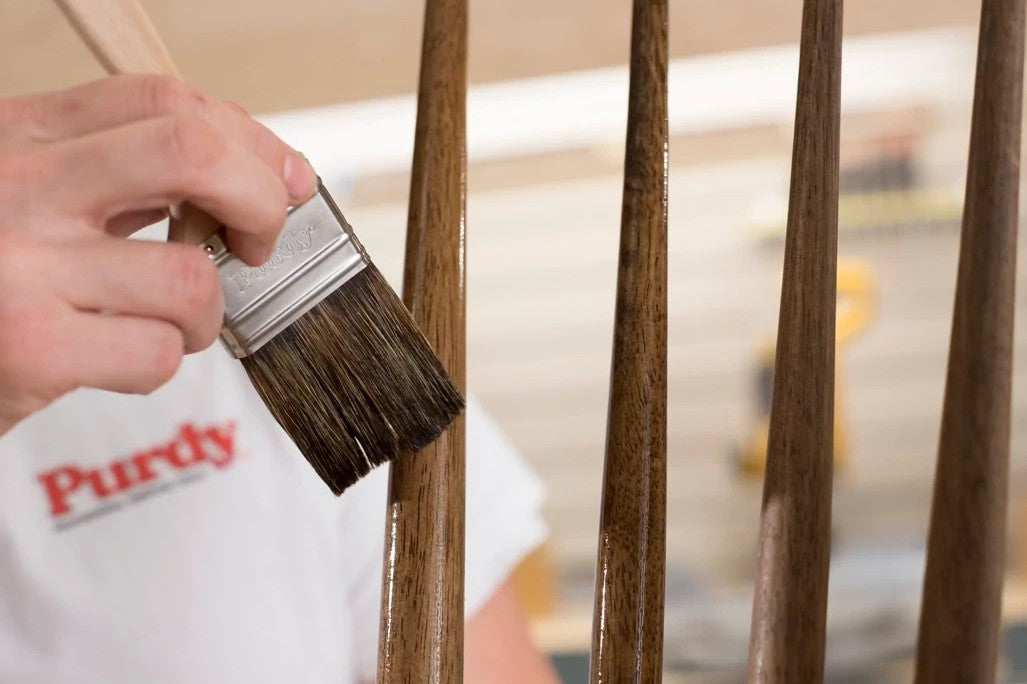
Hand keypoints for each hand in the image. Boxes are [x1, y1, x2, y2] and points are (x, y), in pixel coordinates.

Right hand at [0, 74, 315, 433]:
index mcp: (22, 135)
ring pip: (192, 276)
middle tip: (257, 243)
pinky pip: (157, 351)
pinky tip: (123, 358)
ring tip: (172, 322)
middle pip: (192, 153)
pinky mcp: (30, 348)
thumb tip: (253, 172)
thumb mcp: (28, 192)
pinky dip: (163, 360)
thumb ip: (115, 174)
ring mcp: (22, 266)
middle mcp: (19, 184)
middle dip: (260, 201)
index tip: (282, 178)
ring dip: (208, 313)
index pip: (164, 102)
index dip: (248, 139)